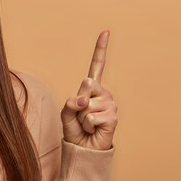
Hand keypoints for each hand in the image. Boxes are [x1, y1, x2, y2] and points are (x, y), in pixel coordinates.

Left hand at [60, 30, 117, 150]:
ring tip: (88, 124)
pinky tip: (94, 129)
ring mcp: (110, 103)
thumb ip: (71, 102)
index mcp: (91, 88)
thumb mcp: (66, 111)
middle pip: (86, 84)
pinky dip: (87, 125)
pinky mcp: (113, 116)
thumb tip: (84, 99)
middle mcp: (104, 92)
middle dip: (78, 102)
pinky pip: (91, 116)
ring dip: (81, 117)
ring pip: (87, 103)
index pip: (97, 64)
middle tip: (82, 115)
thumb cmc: (75, 129)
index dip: (101, 48)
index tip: (106, 31)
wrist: (84, 149)